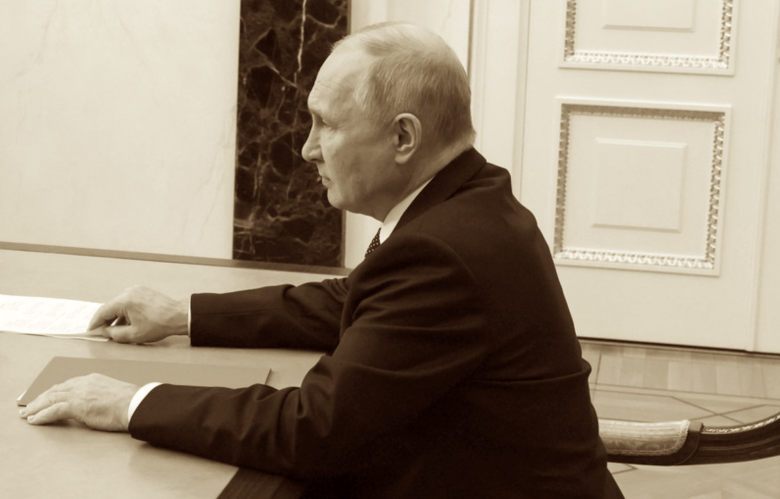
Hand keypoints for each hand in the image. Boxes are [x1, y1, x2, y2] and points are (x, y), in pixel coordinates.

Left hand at [19, 374, 138, 431]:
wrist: (136, 404)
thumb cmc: (130, 402)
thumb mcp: (111, 393)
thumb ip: (99, 396)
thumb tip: (94, 405)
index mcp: (92, 379)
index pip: (67, 384)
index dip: (54, 392)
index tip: (46, 397)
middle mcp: (83, 383)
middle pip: (55, 390)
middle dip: (41, 398)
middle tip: (31, 406)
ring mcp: (79, 393)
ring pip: (50, 398)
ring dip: (37, 407)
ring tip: (28, 415)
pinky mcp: (77, 405)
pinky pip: (53, 410)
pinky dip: (42, 415)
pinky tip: (35, 420)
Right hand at [88, 285, 188, 343]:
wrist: (178, 316)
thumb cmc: (160, 324)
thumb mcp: (133, 335)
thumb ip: (114, 334)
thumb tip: (105, 332)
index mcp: (124, 301)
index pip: (103, 312)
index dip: (95, 323)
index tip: (91, 330)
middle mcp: (129, 292)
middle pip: (110, 307)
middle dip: (106, 321)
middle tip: (102, 332)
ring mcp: (137, 290)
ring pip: (119, 305)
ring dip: (116, 317)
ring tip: (116, 330)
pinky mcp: (143, 292)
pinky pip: (128, 302)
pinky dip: (125, 312)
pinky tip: (127, 323)